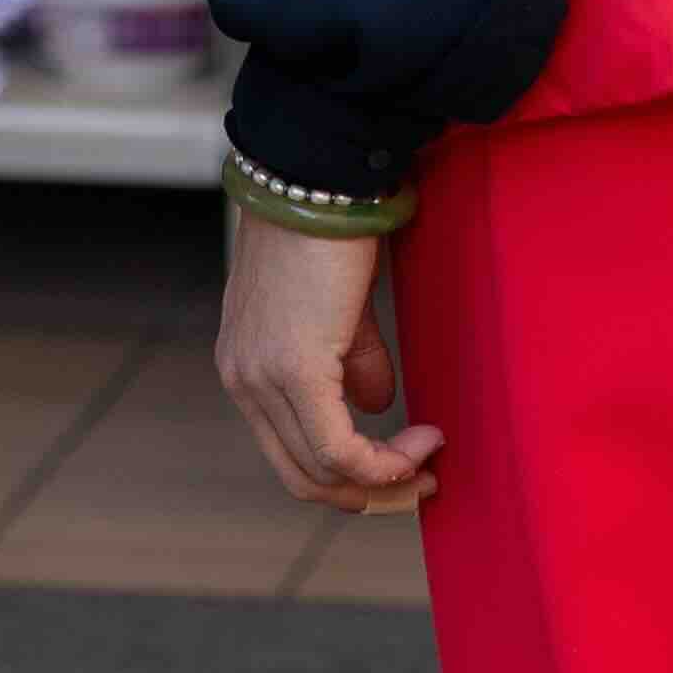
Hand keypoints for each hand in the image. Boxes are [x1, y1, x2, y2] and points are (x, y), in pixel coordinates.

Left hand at [216, 210, 441, 516]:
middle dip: (368, 493)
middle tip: (421, 483)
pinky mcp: (293, 369)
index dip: (347, 476)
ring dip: (386, 478)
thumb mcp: (337, 308)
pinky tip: (422, 441)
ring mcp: (261, 377)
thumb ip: (351, 360)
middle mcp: (242, 379)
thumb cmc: (329, 228)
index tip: (401, 469)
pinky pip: (339, 449)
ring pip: (323, 470)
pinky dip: (386, 461)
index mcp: (244, 365)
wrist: (317, 179)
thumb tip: (377, 406)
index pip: (288, 454)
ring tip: (429, 458)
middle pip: (303, 476)